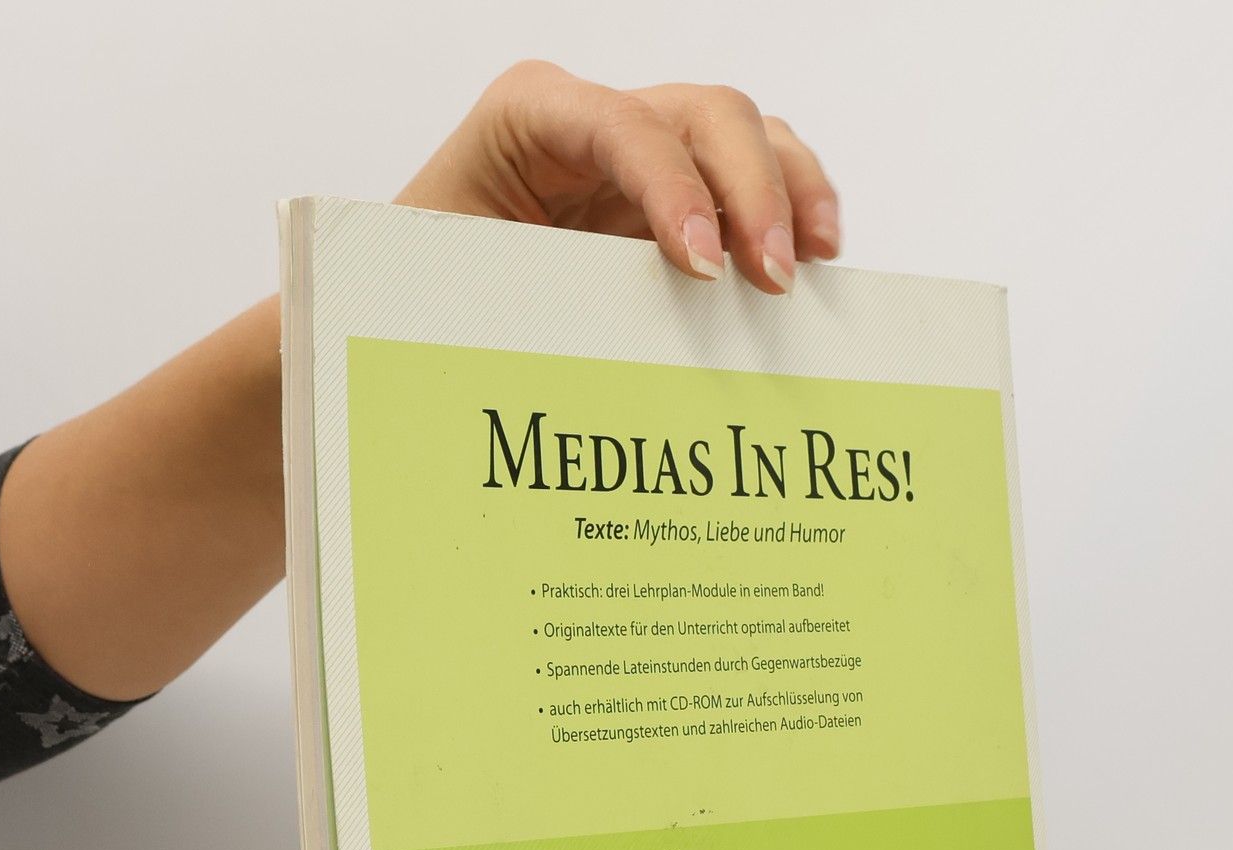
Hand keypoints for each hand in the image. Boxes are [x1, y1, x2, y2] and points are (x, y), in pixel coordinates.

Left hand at [396, 62, 839, 294]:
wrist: (416, 294)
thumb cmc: (422, 281)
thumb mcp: (444, 278)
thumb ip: (504, 289)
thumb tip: (557, 350)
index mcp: (530, 117)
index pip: (621, 124)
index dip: (674, 185)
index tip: (703, 265)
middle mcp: (597, 122)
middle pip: (706, 115)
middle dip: (753, 190)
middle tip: (773, 278)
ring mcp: (646, 153)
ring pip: (746, 135)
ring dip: (791, 193)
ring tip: (813, 266)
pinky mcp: (679, 195)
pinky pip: (755, 179)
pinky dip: (793, 210)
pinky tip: (815, 262)